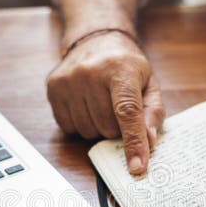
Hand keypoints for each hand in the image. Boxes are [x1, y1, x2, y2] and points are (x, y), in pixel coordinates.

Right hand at [46, 31, 164, 174]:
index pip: (127, 112)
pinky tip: (86, 105)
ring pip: (88, 131)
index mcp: (121, 68)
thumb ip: (152, 113)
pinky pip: (69, 127)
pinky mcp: (53, 88)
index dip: (133, 142)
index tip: (137, 167)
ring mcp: (68, 80)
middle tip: (118, 109)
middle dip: (117, 128)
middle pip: (107, 127)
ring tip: (101, 104)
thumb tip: (149, 141)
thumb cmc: (125, 66)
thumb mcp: (149, 83)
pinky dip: (81, 124)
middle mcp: (91, 72)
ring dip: (98, 127)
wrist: (95, 39)